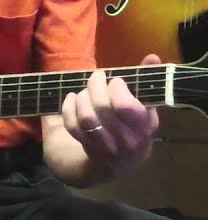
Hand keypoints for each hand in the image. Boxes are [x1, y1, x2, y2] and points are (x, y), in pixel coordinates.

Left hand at [60, 53, 161, 176]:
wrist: (120, 163)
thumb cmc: (134, 126)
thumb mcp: (145, 106)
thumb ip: (147, 81)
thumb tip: (152, 57)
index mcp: (145, 126)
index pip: (125, 106)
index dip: (116, 88)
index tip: (115, 80)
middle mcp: (127, 139)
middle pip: (102, 108)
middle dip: (95, 86)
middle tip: (96, 77)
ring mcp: (106, 146)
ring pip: (86, 118)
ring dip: (82, 98)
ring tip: (85, 90)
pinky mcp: (87, 147)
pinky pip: (72, 126)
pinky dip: (68, 109)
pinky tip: (71, 99)